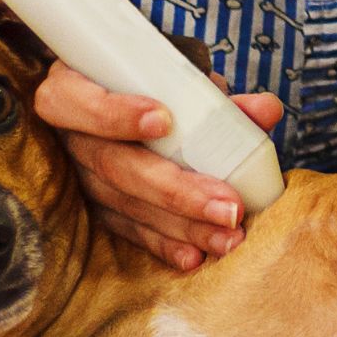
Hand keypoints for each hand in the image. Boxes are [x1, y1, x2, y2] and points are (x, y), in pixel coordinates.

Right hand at [32, 62, 283, 268]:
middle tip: (228, 206)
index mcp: (73, 88)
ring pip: (125, 205)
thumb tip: (265, 110)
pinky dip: (163, 244)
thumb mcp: (177, 79)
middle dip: (175, 189)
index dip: (113, 113)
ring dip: (181, 225)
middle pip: (112, 165)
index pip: (71, 100)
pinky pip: (129, 231)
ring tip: (228, 236)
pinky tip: (194, 257)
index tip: (164, 120)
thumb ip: (216, 95)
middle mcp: (71, 137)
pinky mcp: (98, 211)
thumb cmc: (152, 87)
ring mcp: (81, 178)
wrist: (132, 102)